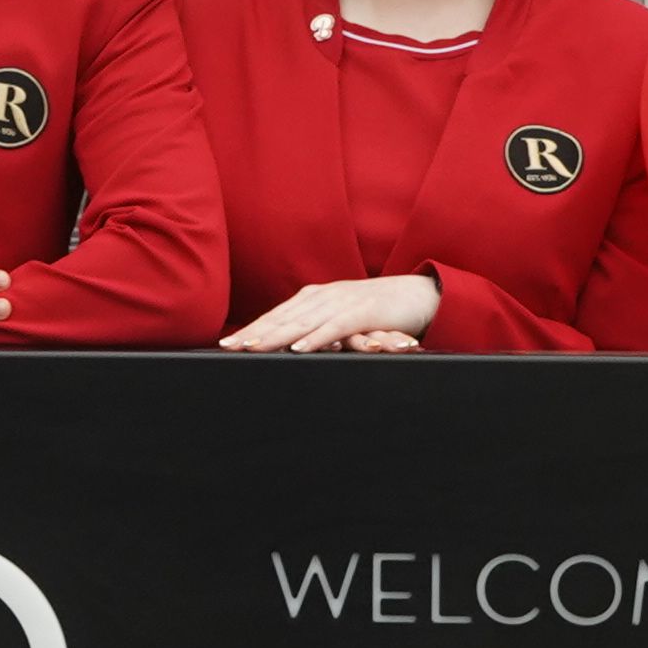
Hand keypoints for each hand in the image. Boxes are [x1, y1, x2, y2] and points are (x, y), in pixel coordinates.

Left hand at [221, 273, 446, 353]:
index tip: (227, 345)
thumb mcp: (342, 320)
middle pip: (282, 318)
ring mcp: (343, 302)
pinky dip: (316, 338)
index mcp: (316, 298)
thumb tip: (291, 350)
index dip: (252, 329)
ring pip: (302, 322)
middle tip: (228, 348)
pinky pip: (335, 328)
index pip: (277, 316)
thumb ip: (317, 331)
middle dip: (254, 332)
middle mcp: (324, 297)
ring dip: (276, 336)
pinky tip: (298, 349)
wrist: (420, 296)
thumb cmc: (379, 312)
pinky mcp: (364, 312)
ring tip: (252, 348)